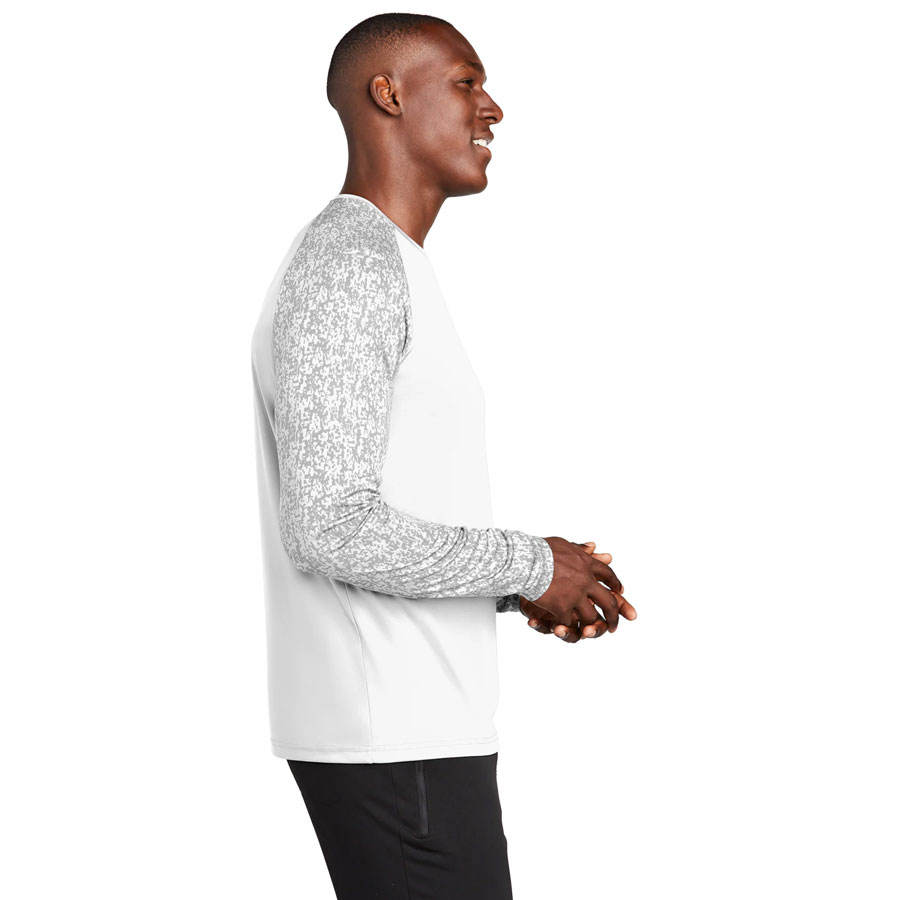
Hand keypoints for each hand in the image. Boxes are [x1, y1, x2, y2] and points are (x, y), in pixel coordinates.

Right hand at [519, 542, 635, 642]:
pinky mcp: (562, 607)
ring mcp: (575, 595)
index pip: (608, 574)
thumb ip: (579, 548)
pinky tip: (563, 628)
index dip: (615, 584)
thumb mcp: (563, 545)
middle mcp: (586, 580)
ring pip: (591, 617)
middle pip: (608, 601)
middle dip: (614, 615)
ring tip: (590, 632)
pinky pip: (569, 622)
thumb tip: (593, 546)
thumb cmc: (539, 550)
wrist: (525, 560)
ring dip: (592, 627)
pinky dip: (566, 626)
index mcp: (586, 564)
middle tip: (614, 624)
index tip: (619, 591)